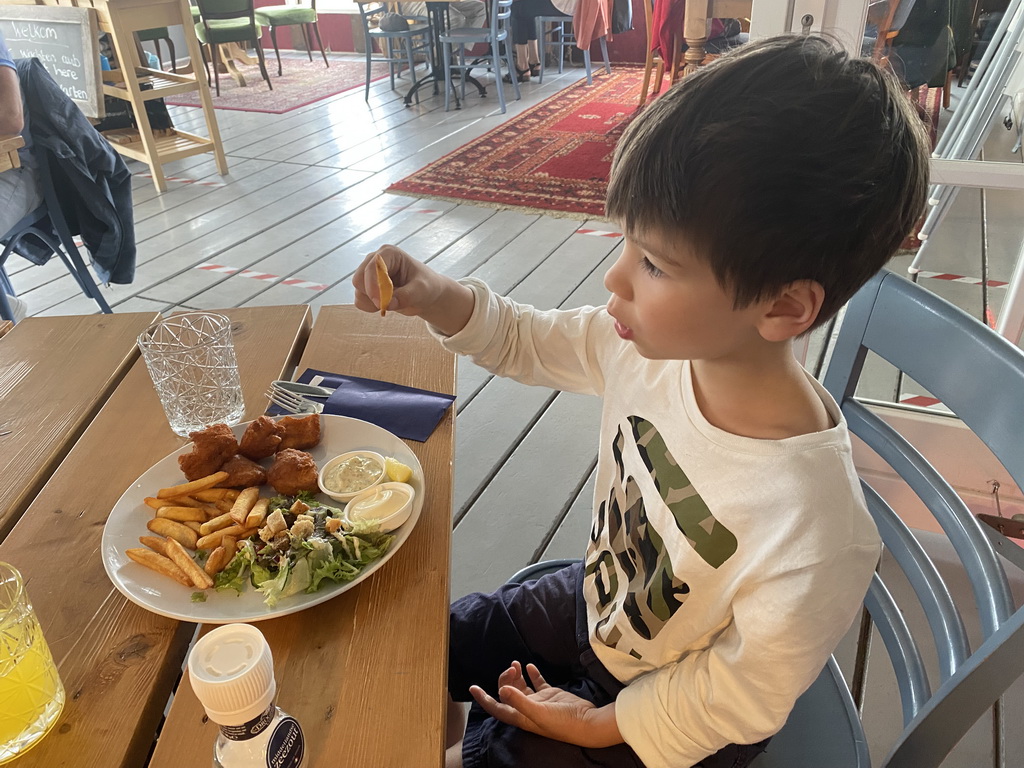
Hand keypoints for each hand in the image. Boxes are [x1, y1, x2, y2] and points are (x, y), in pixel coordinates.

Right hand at [351, 244, 474, 335]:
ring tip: (392, 302)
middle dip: (371, 295)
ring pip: (358, 291)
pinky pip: (359, 300)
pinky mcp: (367, 287)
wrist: (424, 294)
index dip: (372, 285)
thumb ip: (406, 296)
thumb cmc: (425, 286)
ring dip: (372, 302)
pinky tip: (385, 304)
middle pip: (359, 279)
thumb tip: (387, 304)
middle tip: (387, 305)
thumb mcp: (421, 290)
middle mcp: (375, 260)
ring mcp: (369, 274)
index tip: (380, 303)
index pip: (371, 267)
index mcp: (389, 253)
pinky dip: (370, 307)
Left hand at [469, 661, 622, 748]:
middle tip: (511, 666)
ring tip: (516, 663)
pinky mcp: (550, 694)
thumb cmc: (562, 723)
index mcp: (520, 717)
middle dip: (505, 678)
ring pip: (521, 686)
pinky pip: (537, 683)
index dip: (484, 699)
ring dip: (516, 675)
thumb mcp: (539, 712)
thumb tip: (501, 690)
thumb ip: (520, 701)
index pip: (497, 707)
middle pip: (508, 693)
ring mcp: (539, 701)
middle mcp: (527, 709)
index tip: (473, 687)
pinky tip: (529, 665)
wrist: (587, 722)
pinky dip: (532, 674)